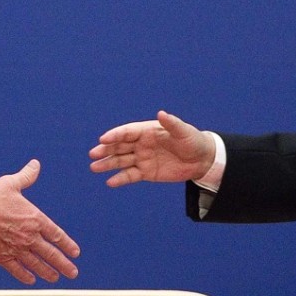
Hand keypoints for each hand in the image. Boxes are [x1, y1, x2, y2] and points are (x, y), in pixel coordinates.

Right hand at [0, 159, 79, 284]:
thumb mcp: (11, 183)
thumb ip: (26, 176)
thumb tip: (36, 164)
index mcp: (34, 218)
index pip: (56, 235)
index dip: (68, 245)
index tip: (75, 252)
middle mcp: (29, 236)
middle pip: (51, 254)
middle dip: (63, 264)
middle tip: (73, 272)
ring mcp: (16, 248)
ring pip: (37, 265)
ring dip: (48, 272)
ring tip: (55, 278)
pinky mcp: (2, 257)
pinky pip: (17, 270)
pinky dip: (25, 276)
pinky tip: (32, 280)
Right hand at [88, 110, 215, 186]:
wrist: (201, 160)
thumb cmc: (192, 140)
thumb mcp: (183, 131)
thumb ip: (171, 123)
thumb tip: (161, 113)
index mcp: (147, 131)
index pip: (127, 132)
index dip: (115, 135)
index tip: (103, 139)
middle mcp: (141, 144)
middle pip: (119, 146)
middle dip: (106, 150)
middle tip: (93, 154)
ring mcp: (142, 158)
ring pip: (121, 161)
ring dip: (107, 164)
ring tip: (94, 167)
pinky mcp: (146, 172)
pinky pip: (130, 176)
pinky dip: (120, 179)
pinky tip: (110, 182)